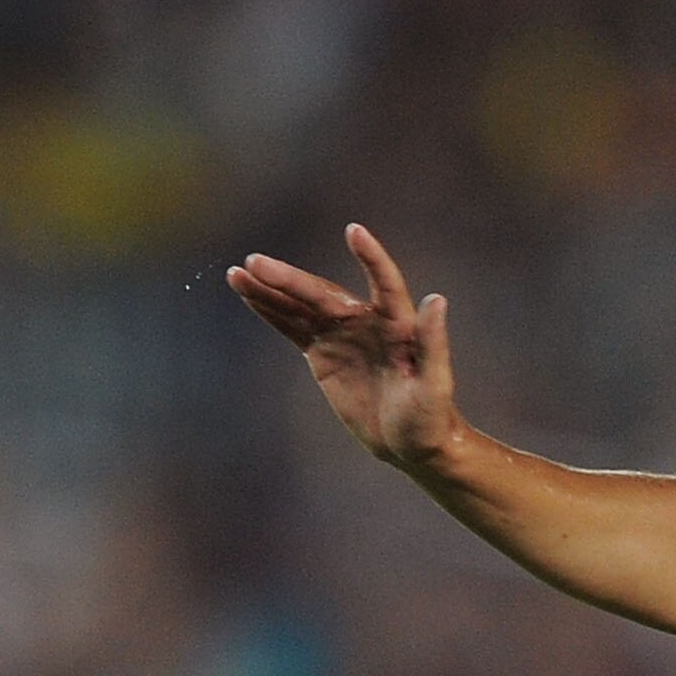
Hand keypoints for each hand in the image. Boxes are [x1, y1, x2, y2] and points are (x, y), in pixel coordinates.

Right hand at [227, 225, 459, 469]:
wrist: (410, 443)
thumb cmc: (430, 416)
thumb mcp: (435, 384)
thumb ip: (433, 342)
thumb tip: (437, 299)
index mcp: (398, 323)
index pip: (384, 282)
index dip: (371, 258)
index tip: (354, 231)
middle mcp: (366, 320)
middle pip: (323, 293)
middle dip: (289, 279)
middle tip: (256, 263)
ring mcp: (342, 334)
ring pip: (301, 305)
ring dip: (270, 288)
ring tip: (238, 272)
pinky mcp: (324, 352)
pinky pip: (292, 326)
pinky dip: (269, 310)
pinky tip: (246, 291)